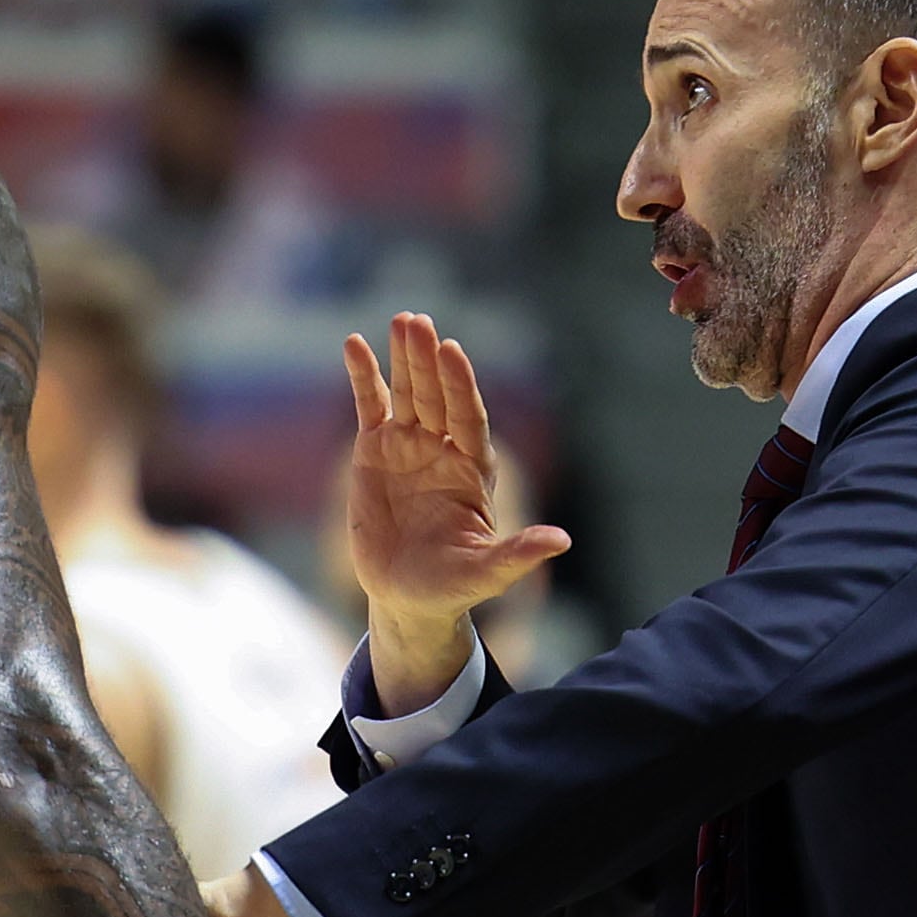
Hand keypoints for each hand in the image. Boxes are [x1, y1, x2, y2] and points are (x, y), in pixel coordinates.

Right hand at [344, 314, 567, 712]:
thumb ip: (518, 554)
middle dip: (427, 360)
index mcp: (473, 469)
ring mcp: (409, 445)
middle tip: (418, 322)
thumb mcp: (486, 573)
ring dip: (403, 357)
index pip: (468, 417)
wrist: (408, 596)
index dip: (459, 385)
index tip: (452, 352)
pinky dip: (362, 375)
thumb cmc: (453, 586)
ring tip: (401, 320)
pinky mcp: (375, 450)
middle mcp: (444, 449)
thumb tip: (562, 541)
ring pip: (407, 392)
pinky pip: (369, 405)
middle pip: (436, 396)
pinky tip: (354, 343)